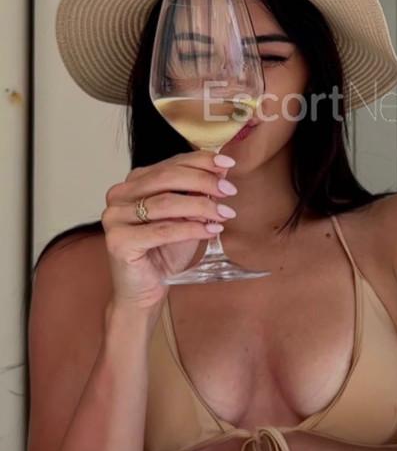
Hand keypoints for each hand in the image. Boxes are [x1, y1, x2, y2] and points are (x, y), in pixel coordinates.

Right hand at [102, 150, 237, 307]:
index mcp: (134, 182)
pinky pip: (162, 230)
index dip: (201, 161)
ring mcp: (114, 217)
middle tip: (229, 190)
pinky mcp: (118, 240)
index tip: (228, 163)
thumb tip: (223, 167)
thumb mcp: (188, 217)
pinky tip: (211, 230)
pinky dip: (191, 229)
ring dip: (202, 206)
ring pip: (166, 203)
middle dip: (203, 181)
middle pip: (167, 177)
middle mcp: (119, 195)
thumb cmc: (164, 252)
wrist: (144, 290)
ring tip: (224, 214)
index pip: (170, 163)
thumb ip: (199, 192)